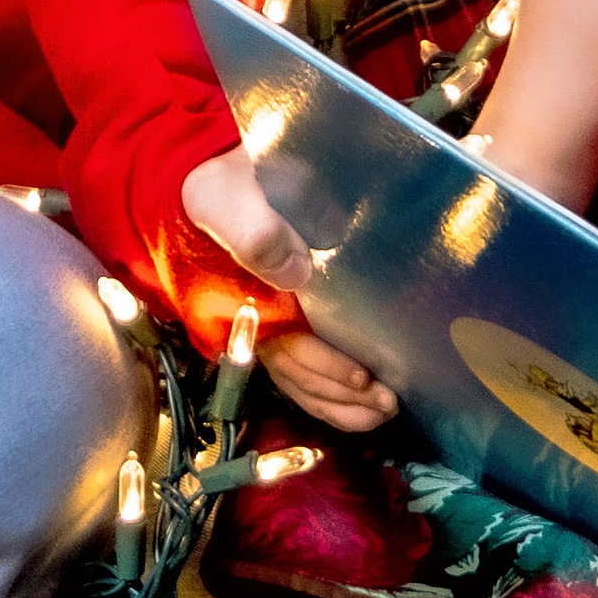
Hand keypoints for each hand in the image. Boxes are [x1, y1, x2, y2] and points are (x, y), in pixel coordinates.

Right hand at [178, 147, 396, 432]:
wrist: (209, 186)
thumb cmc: (219, 192)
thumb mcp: (228, 202)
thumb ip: (255, 233)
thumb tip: (296, 272)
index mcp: (241, 305)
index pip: (288, 348)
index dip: (326, 368)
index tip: (363, 378)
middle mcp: (252, 327)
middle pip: (298, 376)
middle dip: (342, 397)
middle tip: (388, 403)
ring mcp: (264, 330)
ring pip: (300, 383)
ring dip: (340, 405)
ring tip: (383, 410)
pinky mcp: (279, 324)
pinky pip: (300, 372)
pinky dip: (328, 394)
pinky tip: (360, 403)